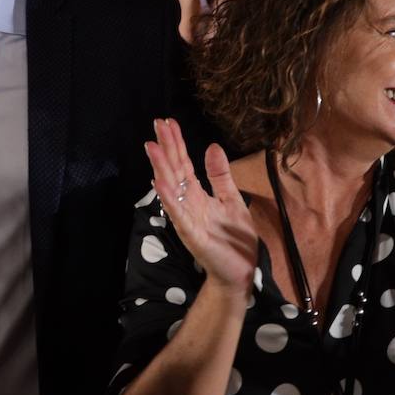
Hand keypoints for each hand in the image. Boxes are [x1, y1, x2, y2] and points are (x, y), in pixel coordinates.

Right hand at [143, 118, 257, 291]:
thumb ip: (220, 176)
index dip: (176, 143)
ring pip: (171, 189)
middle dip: (166, 148)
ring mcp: (187, 218)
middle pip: (174, 171)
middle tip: (157, 124)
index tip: (168, 122)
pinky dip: (168, 198)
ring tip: (152, 147)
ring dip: (161, 168)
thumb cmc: (236, 239)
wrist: (242, 272)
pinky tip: (160, 183)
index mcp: (198, 195)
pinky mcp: (192, 235)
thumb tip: (211, 146)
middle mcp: (188, 203)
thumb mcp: (232, 199)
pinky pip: (178, 214)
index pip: (183, 164)